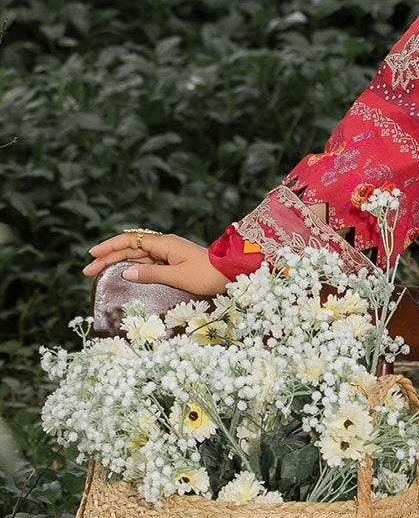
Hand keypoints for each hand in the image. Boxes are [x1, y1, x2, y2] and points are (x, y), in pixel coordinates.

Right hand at [83, 231, 229, 297]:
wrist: (232, 272)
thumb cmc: (207, 274)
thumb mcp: (178, 277)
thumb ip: (150, 274)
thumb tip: (125, 273)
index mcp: (163, 243)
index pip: (128, 241)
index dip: (108, 247)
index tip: (91, 255)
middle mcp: (163, 245)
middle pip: (129, 248)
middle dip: (107, 258)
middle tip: (87, 271)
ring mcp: (168, 252)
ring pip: (136, 255)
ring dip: (117, 262)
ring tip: (99, 272)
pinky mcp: (172, 261)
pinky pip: (147, 262)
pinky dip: (132, 267)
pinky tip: (123, 273)